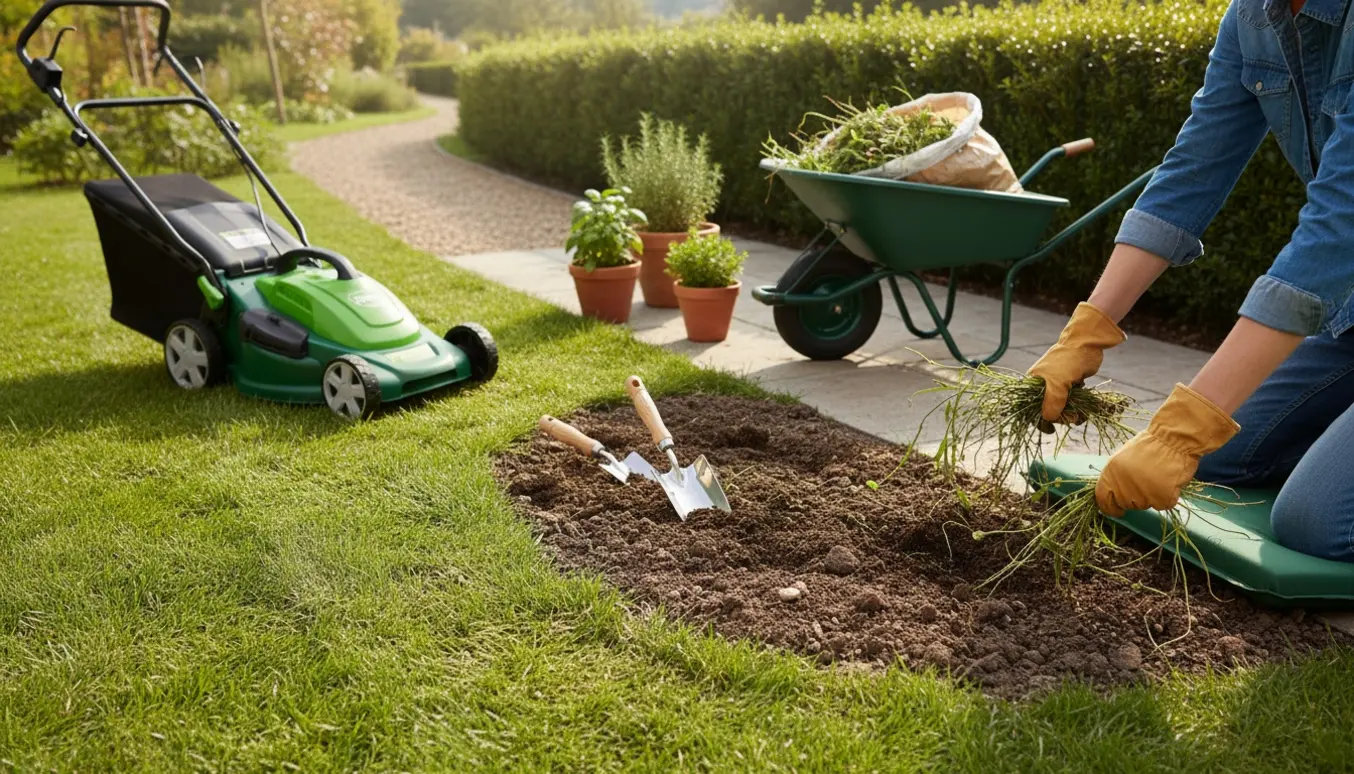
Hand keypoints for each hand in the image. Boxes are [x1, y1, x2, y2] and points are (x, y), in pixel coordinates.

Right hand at [1028, 302, 1125, 425]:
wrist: (1087, 343)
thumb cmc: (1068, 361)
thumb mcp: (1057, 383)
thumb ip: (1052, 403)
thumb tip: (1048, 419)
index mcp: (1033, 384)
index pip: (1030, 408)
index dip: (1039, 421)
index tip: (1051, 430)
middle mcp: (1043, 386)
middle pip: (1048, 410)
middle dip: (1061, 417)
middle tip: (1073, 418)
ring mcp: (1057, 385)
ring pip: (1062, 407)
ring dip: (1072, 414)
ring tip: (1081, 414)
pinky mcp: (1071, 385)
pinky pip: (1072, 402)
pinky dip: (1078, 407)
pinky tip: (1084, 407)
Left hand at [1095, 384, 1238, 516]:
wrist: (1173, 440)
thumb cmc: (1149, 445)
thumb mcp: (1122, 458)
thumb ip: (1115, 476)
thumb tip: (1112, 493)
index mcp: (1111, 476)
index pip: (1103, 501)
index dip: (1110, 508)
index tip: (1117, 510)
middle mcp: (1124, 488)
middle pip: (1126, 504)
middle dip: (1134, 498)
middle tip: (1145, 481)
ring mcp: (1143, 496)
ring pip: (1145, 505)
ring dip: (1151, 496)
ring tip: (1158, 476)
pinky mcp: (1162, 499)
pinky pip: (1162, 504)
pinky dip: (1167, 496)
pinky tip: (1168, 480)